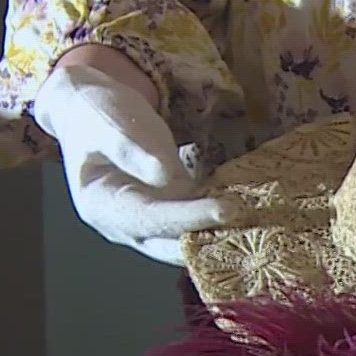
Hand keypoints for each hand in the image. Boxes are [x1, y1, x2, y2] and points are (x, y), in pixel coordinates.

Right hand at [32, 48, 237, 265]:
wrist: (90, 109)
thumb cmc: (95, 113)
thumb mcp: (107, 121)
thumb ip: (131, 148)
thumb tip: (164, 176)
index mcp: (102, 207)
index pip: (150, 220)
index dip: (189, 218)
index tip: (227, 210)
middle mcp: (126, 224)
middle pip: (171, 245)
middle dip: (212, 242)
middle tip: (257, 234)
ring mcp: (150, 220)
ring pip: (188, 238)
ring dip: (222, 235)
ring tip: (264, 226)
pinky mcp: (170, 208)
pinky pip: (197, 220)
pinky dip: (221, 218)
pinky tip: (254, 210)